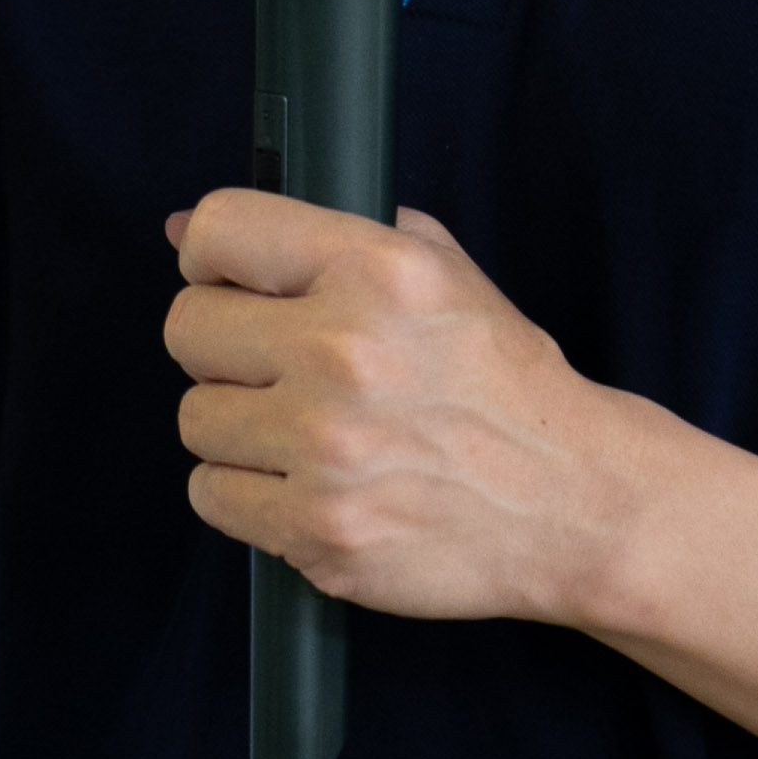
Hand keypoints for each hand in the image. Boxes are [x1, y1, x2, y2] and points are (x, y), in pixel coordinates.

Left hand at [164, 193, 652, 623]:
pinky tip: (307, 485)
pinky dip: (248, 496)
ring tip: (307, 436)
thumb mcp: (444, 274)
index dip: (211, 258)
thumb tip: (184, 227)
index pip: (222, 230)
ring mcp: (329, 449)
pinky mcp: (319, 531)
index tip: (228, 283)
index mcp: (380, 271)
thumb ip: (324, 236)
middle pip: (187, 330)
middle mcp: (347, 352)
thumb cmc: (504, 388)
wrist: (572, 504)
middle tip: (280, 372)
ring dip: (238, 429)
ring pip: (195, 419)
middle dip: (225, 350)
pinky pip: (212, 496)